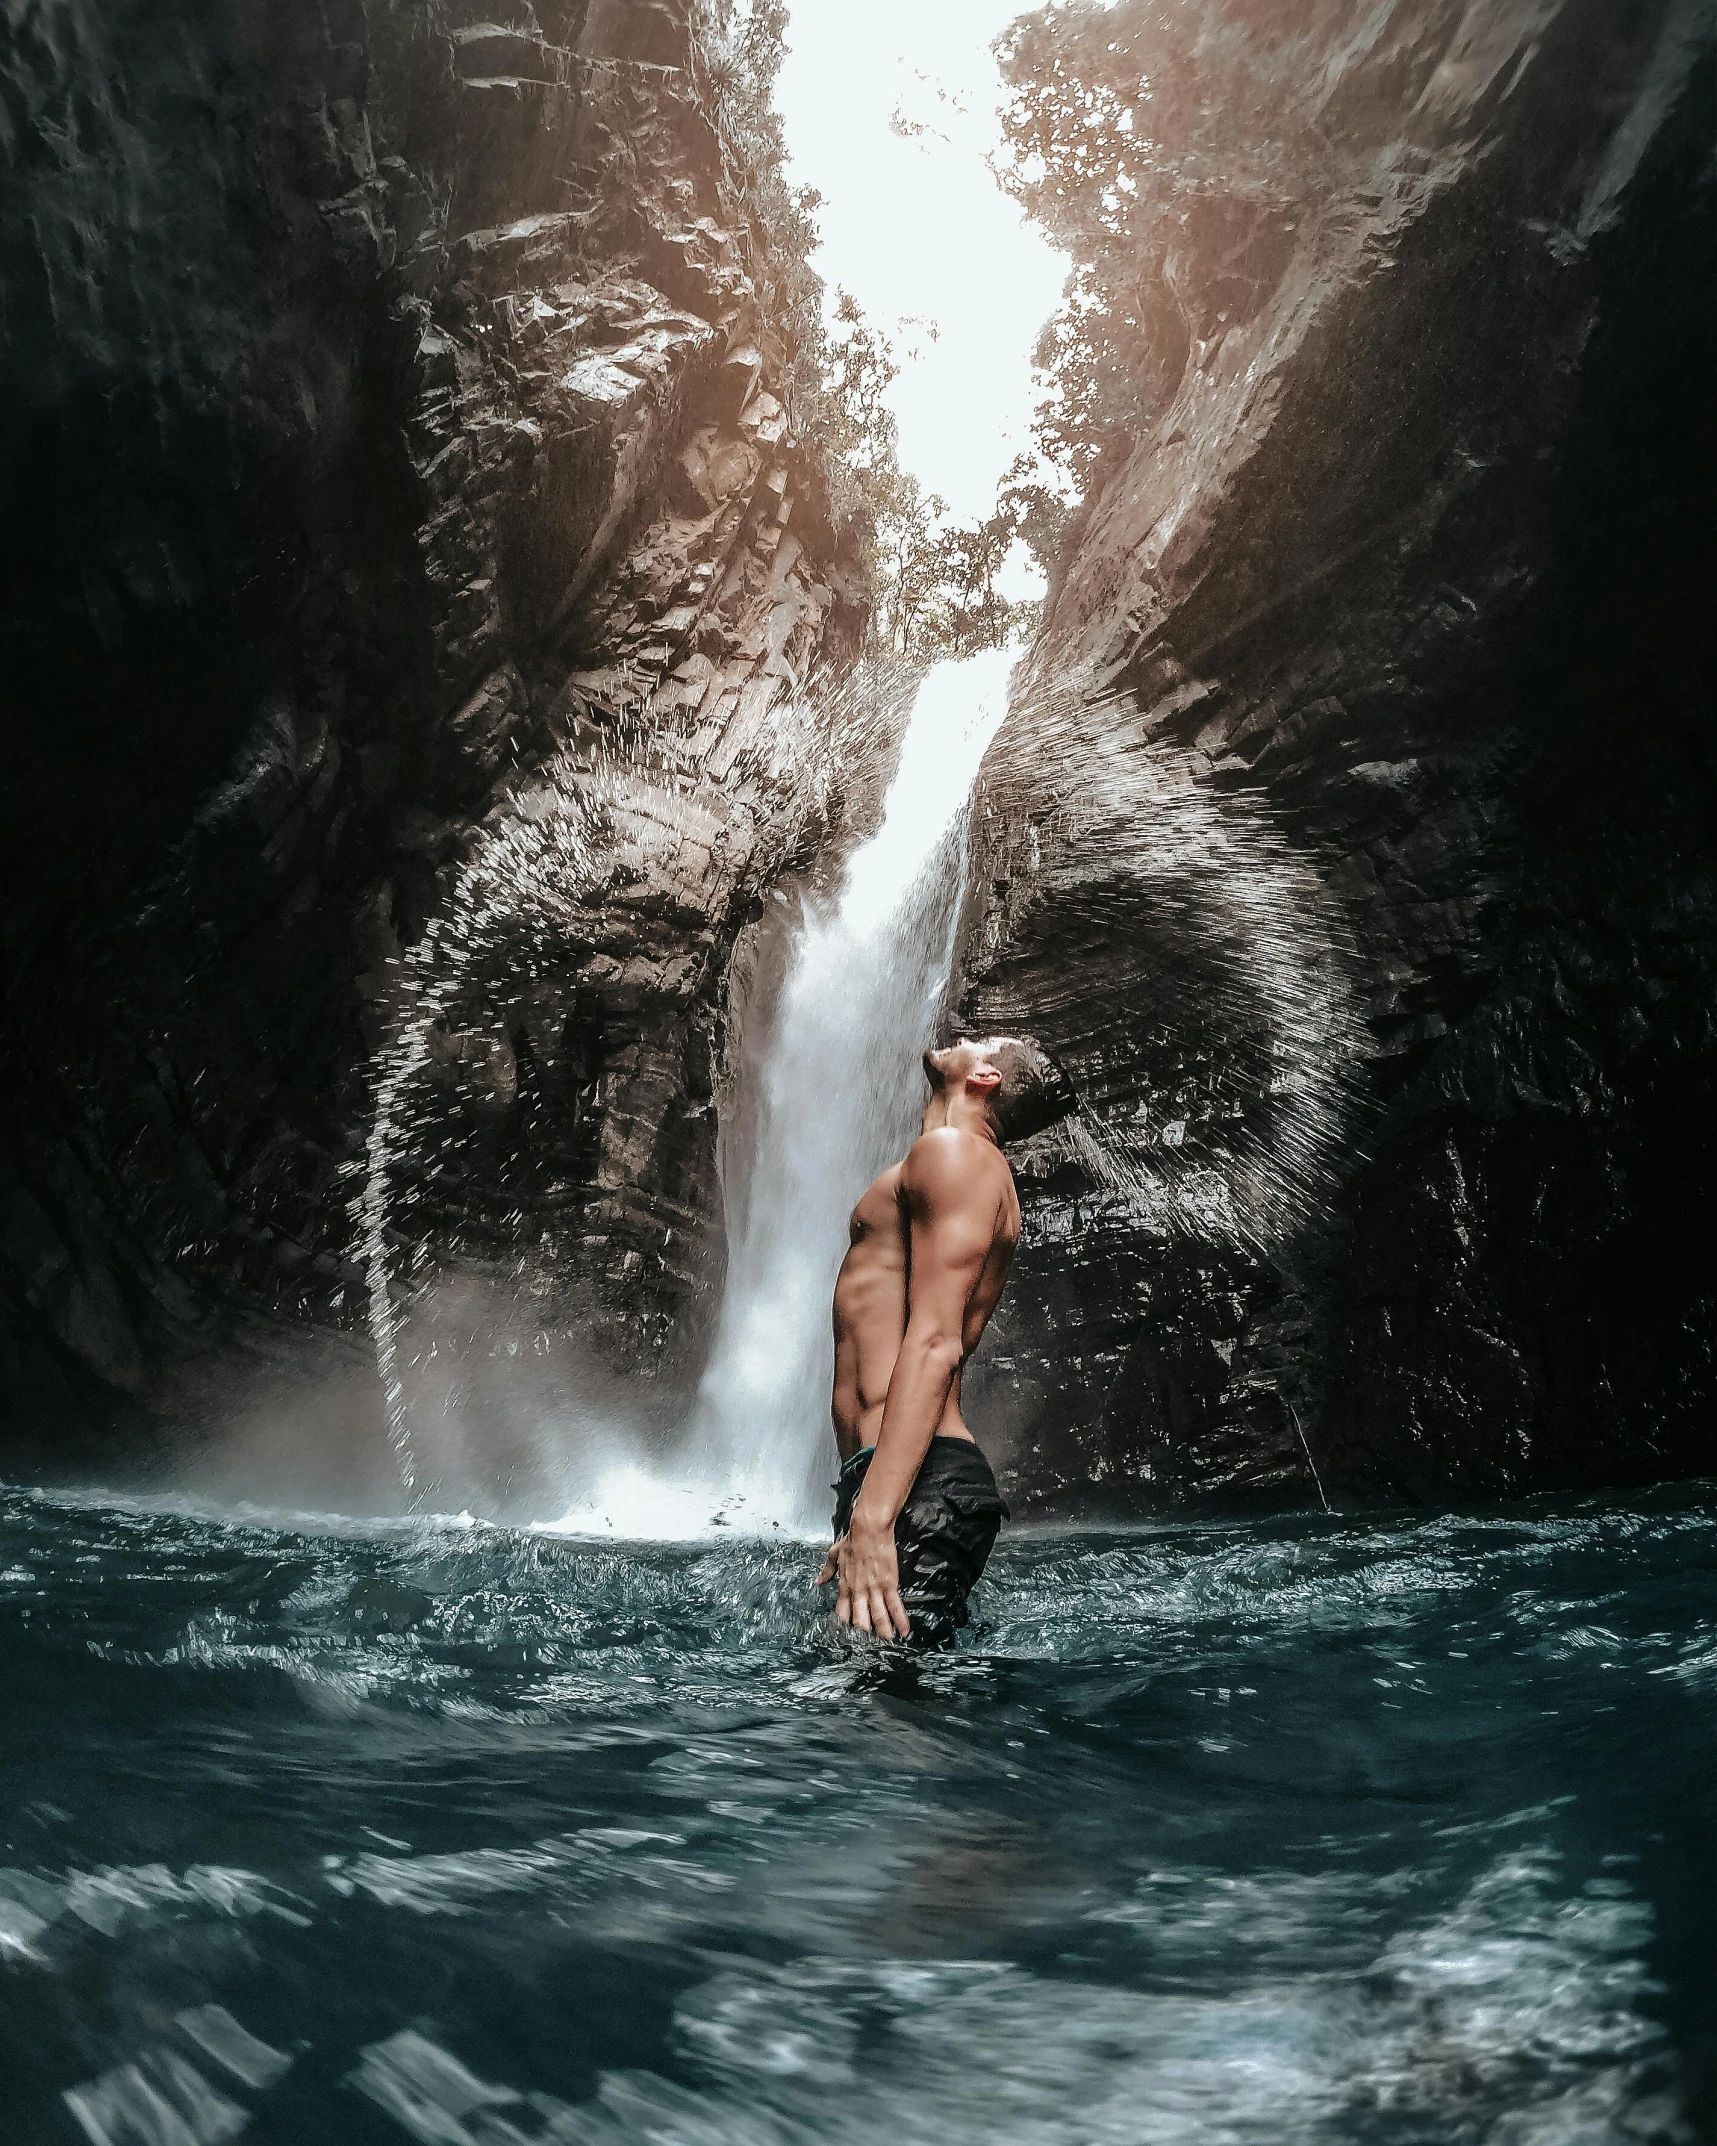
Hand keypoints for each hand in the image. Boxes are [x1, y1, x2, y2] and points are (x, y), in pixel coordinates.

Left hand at [815, 1516, 909, 1640]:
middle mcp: (858, 1591)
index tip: (848, 1634)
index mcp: (844, 1585)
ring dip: (883, 1630)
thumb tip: (818, 1582)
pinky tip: (904, 1630)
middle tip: (870, 1644)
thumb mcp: (834, 1555)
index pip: (843, 1611)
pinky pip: (895, 1606)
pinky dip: (900, 1620)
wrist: (869, 1530)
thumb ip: (827, 1571)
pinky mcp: (889, 1584)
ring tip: (887, 1641)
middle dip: (865, 1632)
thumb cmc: (851, 1540)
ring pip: (878, 1616)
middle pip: (860, 1618)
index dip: (845, 1624)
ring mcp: (874, 1589)